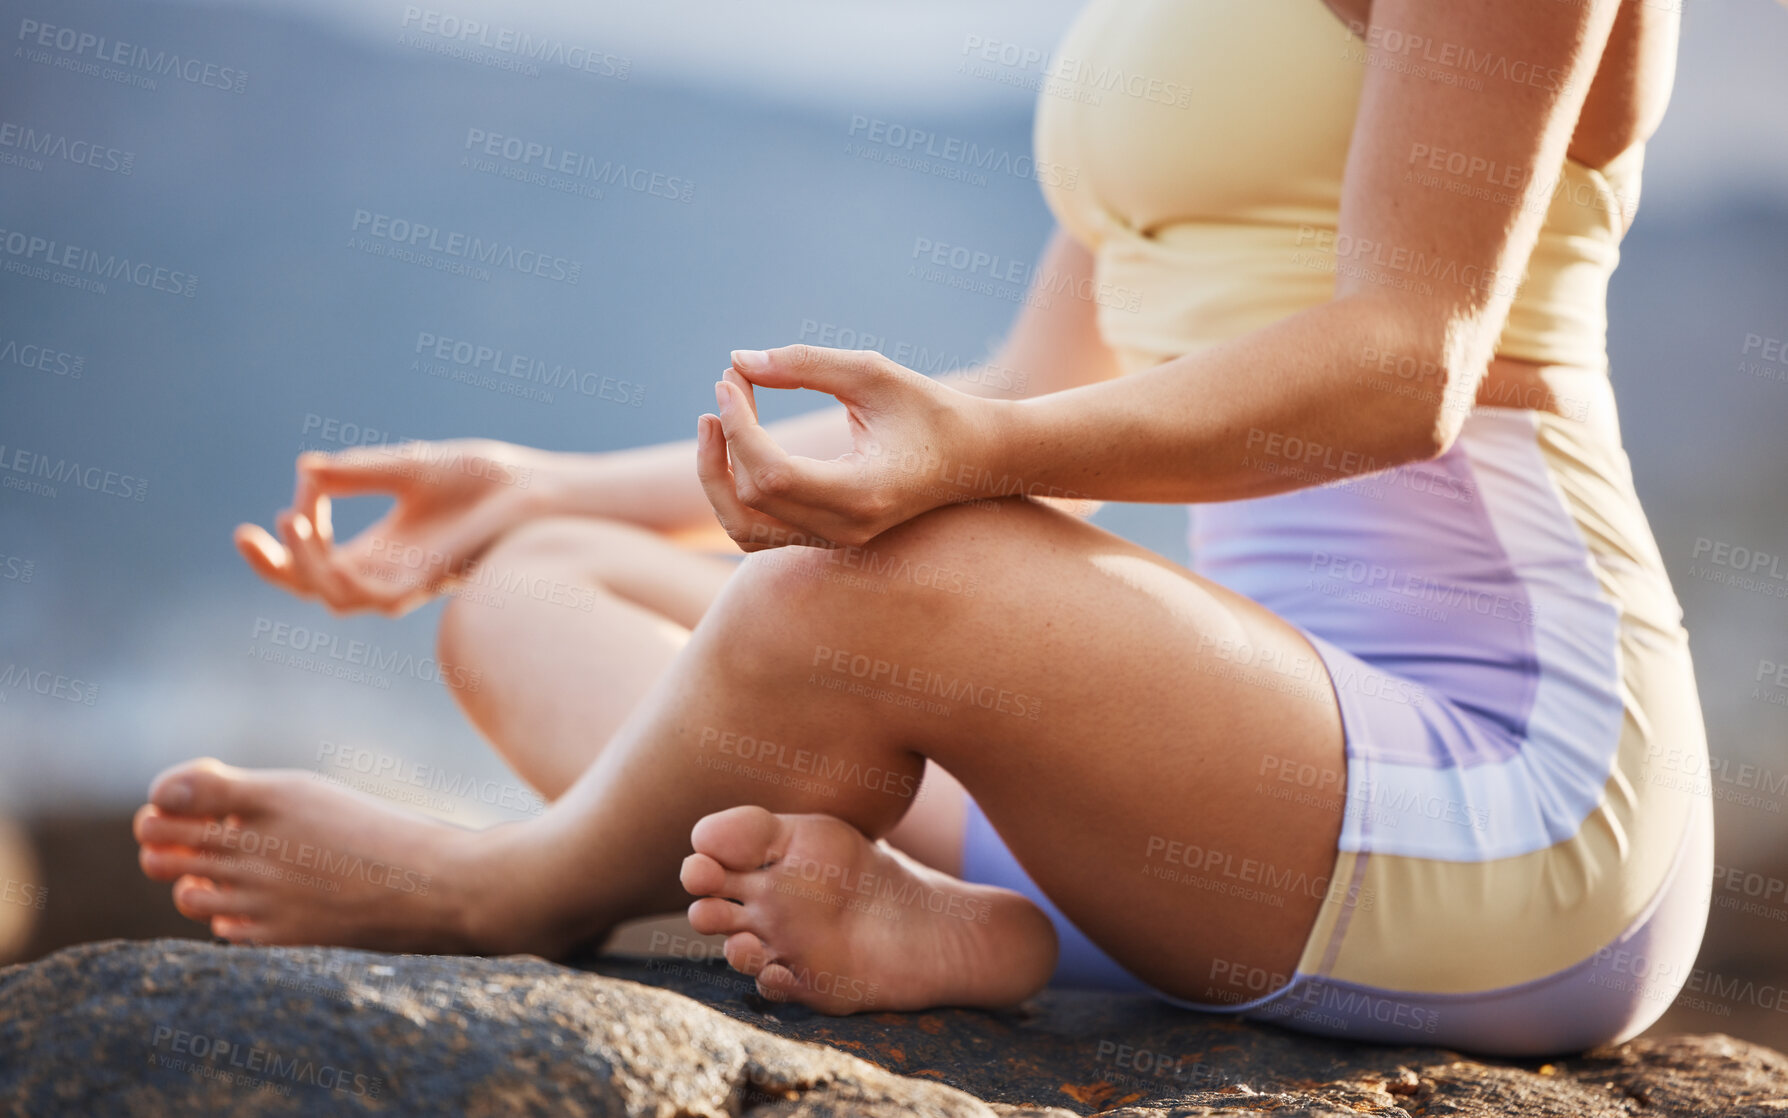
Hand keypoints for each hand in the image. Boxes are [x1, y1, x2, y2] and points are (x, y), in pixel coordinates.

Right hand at [234, 438, 543, 614]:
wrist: (532, 490)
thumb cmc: (480, 480)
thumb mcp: (407, 467)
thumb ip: (357, 472)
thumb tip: (305, 468)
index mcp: (377, 551)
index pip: (313, 565)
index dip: (281, 547)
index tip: (270, 512)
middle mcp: (385, 574)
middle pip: (310, 589)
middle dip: (273, 567)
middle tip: (245, 534)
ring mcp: (405, 583)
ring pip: (333, 598)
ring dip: (303, 564)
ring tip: (294, 519)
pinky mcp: (426, 583)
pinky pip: (370, 598)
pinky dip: (339, 574)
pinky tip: (323, 539)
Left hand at [696, 346, 998, 550]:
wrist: (975, 458)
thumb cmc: (930, 408)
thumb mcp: (874, 374)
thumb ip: (807, 365)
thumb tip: (739, 360)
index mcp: (863, 493)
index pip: (774, 475)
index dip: (740, 426)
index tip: (731, 378)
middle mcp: (845, 528)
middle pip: (750, 503)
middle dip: (723, 444)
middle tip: (724, 390)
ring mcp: (834, 540)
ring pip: (744, 529)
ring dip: (717, 479)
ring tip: (716, 424)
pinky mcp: (825, 536)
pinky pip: (759, 530)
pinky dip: (736, 493)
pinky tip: (740, 446)